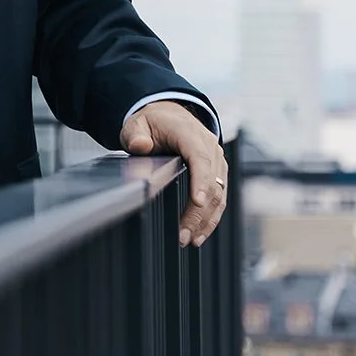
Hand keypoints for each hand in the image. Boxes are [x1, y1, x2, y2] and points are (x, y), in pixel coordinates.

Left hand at [122, 101, 227, 248]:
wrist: (170, 115)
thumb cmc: (153, 122)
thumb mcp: (137, 124)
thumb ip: (136, 135)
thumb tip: (140, 146)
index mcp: (191, 133)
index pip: (200, 158)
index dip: (201, 181)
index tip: (197, 202)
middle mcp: (210, 147)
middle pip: (211, 182)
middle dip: (198, 212)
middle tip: (183, 235)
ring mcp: (218, 161)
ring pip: (219, 194)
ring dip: (206, 220)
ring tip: (190, 240)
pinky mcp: (219, 172)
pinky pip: (220, 197)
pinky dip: (212, 217)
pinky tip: (200, 234)